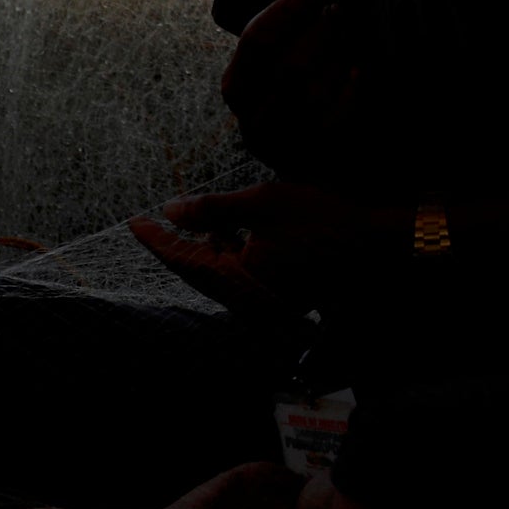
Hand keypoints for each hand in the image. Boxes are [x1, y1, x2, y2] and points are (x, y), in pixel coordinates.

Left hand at [130, 179, 396, 315]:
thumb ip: (211, 209)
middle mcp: (247, 302)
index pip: (181, 260)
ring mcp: (264, 305)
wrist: (375, 248)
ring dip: (213, 249)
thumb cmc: (321, 222)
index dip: (155, 239)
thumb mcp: (262, 203)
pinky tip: (244, 234)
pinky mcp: (279, 301)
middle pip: (199, 272)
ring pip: (221, 275)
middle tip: (161, 220)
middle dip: (183, 244)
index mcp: (238, 280)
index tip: (133, 221)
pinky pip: (243, 279)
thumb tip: (170, 211)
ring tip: (219, 219)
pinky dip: (236, 256)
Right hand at [223, 0, 365, 168]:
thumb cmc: (291, 100)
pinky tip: (359, 70)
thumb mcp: (272, 72)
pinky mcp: (314, 157)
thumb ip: (281, 39)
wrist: (308, 168)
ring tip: (352, 35)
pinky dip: (348, 92)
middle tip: (340, 10)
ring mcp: (284, 142)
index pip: (255, 42)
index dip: (285, 11)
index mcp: (236, 88)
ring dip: (336, 58)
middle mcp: (252, 119)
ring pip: (310, 93)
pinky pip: (334, 120)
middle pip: (285, 67)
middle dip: (317, 32)